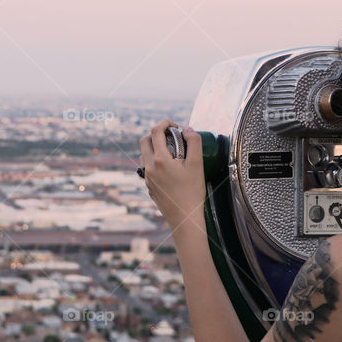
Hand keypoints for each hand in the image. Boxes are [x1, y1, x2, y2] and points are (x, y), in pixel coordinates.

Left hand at [139, 119, 205, 234]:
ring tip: (173, 152)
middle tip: (171, 136)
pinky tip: (170, 168)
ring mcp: (147, 178)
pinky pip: (148, 168)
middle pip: (144, 141)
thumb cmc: (192, 192)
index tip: (175, 126)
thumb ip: (194, 142)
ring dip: (155, 148)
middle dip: (156, 134)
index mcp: (160, 160)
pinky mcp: (149, 187)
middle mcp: (149, 167)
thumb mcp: (197, 164)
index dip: (165, 123)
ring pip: (144, 155)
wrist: (184, 218)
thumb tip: (187, 129)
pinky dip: (156, 161)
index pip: (155, 131)